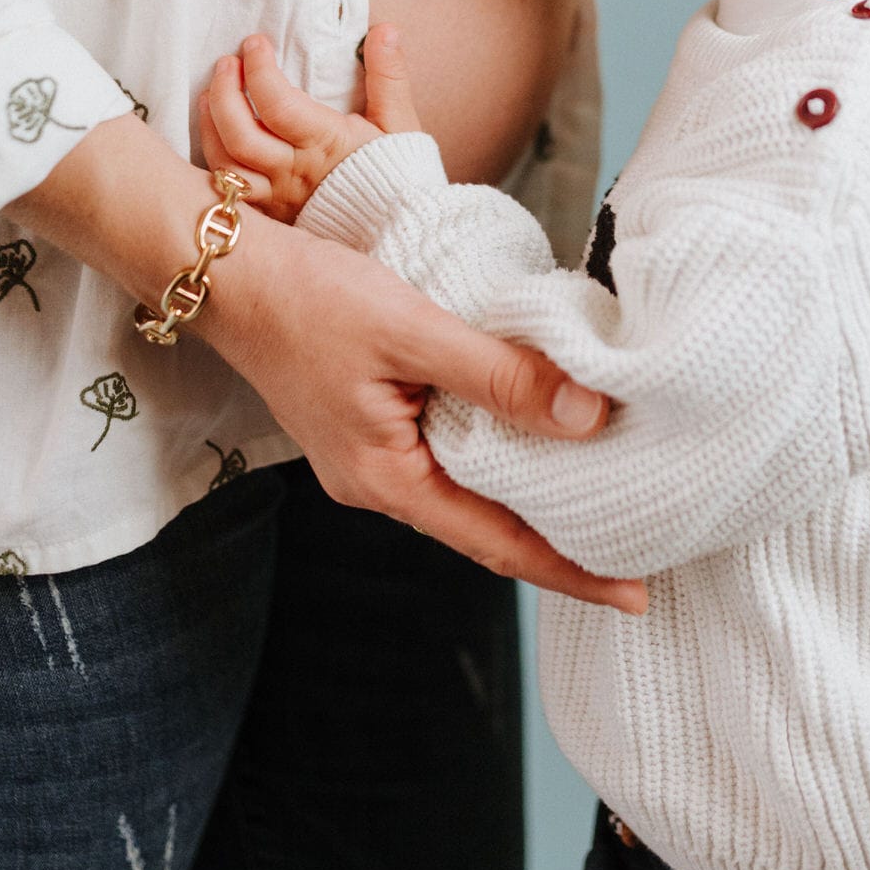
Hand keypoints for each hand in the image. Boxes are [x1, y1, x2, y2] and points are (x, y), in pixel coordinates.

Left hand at [200, 24, 417, 223]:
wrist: (402, 234)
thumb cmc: (398, 175)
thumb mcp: (400, 123)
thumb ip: (389, 76)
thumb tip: (384, 30)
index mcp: (325, 143)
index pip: (277, 104)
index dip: (258, 69)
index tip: (254, 42)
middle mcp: (294, 173)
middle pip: (240, 135)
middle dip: (224, 92)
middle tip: (226, 63)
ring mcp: (277, 199)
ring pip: (226, 166)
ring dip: (210, 126)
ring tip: (209, 95)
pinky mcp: (270, 216)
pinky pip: (228, 193)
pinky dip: (213, 163)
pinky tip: (213, 138)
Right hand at [204, 208, 646, 615]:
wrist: (227, 274)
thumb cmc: (309, 298)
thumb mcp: (414, 330)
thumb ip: (498, 375)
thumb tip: (586, 417)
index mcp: (387, 481)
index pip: (499, 543)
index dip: (571, 570)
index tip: (636, 595)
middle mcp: (380, 484)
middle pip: (488, 527)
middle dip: (562, 539)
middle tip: (642, 546)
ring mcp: (372, 456)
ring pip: (471, 487)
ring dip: (532, 492)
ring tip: (602, 491)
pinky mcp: (371, 422)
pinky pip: (449, 451)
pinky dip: (498, 449)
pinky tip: (534, 432)